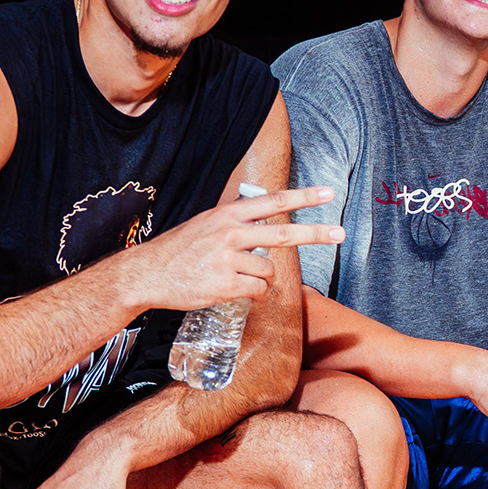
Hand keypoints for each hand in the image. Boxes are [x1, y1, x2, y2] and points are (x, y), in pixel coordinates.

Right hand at [119, 185, 345, 311]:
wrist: (147, 274)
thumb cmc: (179, 250)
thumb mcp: (206, 224)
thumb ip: (236, 223)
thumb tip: (265, 224)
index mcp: (227, 215)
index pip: (272, 202)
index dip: (303, 197)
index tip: (327, 193)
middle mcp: (230, 233)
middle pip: (284, 233)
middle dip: (316, 234)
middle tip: (340, 233)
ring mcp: (228, 259)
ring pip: (269, 271)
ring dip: (262, 279)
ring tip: (241, 279)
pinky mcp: (225, 285)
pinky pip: (257, 291)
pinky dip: (254, 295)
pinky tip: (237, 292)